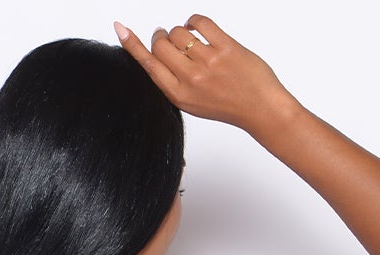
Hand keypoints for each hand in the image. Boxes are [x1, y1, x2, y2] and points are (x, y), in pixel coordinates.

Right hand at [112, 15, 292, 133]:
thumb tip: (161, 50)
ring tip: (191, 39)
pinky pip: (200, 22)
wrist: (260, 108)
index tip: (120, 28)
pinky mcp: (225, 48)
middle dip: (162, 36)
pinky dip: (196, 20)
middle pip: (160, 44)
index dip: (132, 45)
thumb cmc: (228, 105)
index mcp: (179, 95)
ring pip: (178, 31)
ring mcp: (208, 63)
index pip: (148, 65)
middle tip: (170, 38)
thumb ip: (175, 80)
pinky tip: (200, 28)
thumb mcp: (193, 101)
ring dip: (181, 30)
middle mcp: (190, 79)